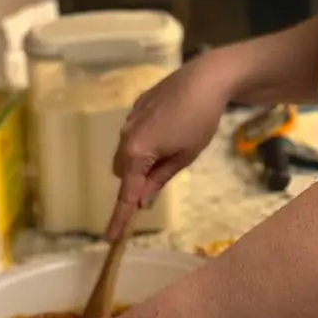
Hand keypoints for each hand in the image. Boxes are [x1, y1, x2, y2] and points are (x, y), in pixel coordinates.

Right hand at [107, 52, 234, 237]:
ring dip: (141, 160)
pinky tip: (170, 128)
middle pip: (123, 171)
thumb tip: (142, 200)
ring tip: (173, 149)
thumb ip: (160, 179)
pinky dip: (145, 140)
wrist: (207, 78)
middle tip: (160, 181)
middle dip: (135, 182)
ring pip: (127, 150)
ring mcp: (130, 117)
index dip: (120, 217)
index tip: (110, 239)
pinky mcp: (138, 104)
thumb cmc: (200, 121)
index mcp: (136, 152)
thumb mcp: (185, 156)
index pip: (126, 192)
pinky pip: (135, 131)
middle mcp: (126, 135)